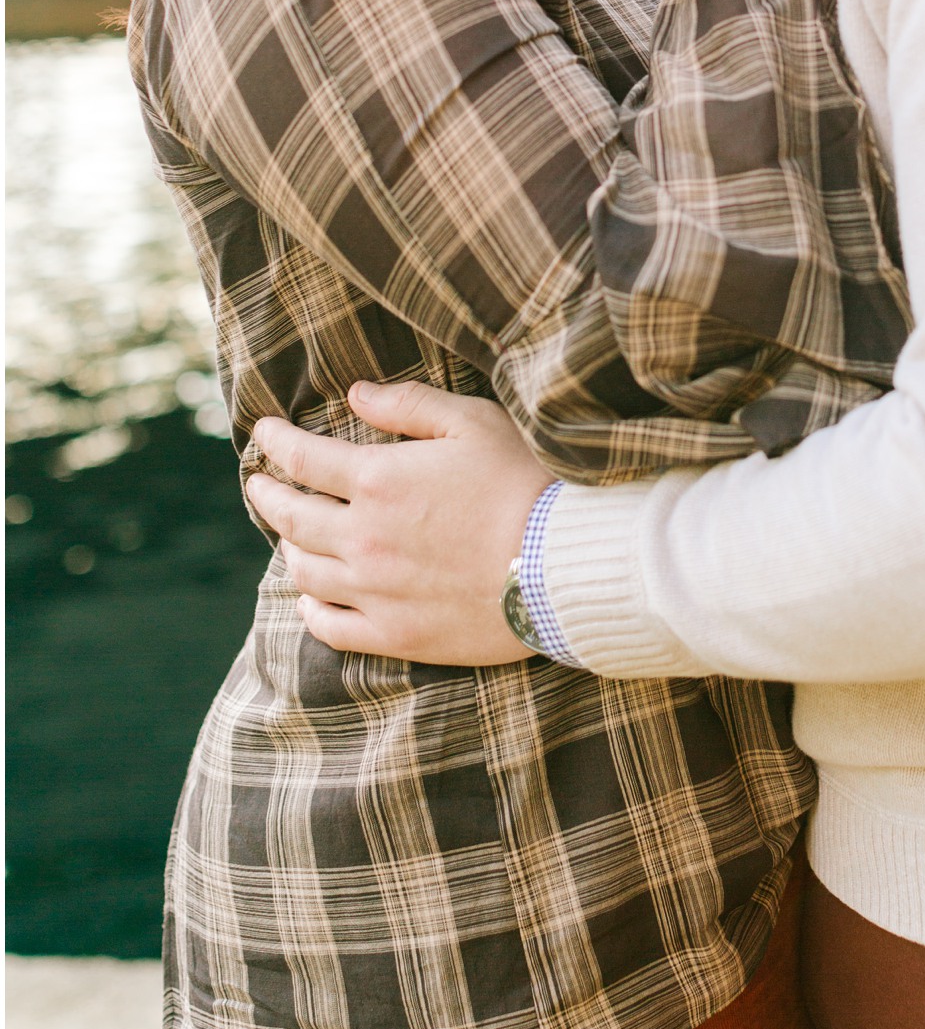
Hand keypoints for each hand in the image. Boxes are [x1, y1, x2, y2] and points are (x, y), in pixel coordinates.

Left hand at [245, 380, 552, 665]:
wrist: (561, 565)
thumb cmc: (524, 482)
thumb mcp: (472, 423)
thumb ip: (408, 406)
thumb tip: (355, 395)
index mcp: (379, 481)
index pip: (303, 459)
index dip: (275, 441)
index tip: (261, 431)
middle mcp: (363, 538)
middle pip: (291, 517)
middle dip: (268, 494)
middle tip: (258, 483)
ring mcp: (375, 592)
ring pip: (305, 571)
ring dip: (290, 547)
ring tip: (289, 535)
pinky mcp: (395, 634)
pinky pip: (329, 627)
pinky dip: (311, 608)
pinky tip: (310, 597)